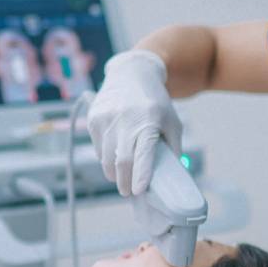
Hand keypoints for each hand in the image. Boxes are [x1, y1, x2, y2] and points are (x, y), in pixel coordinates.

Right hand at [87, 50, 182, 195]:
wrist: (132, 74)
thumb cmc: (156, 103)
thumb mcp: (172, 122)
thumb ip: (173, 148)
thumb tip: (172, 177)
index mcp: (149, 120)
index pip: (143, 153)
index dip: (140, 175)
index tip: (138, 191)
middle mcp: (126, 119)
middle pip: (122, 161)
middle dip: (124, 182)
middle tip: (128, 192)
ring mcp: (107, 118)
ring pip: (106, 158)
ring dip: (113, 173)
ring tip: (121, 177)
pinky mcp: (94, 119)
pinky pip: (98, 148)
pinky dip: (106, 158)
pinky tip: (114, 156)